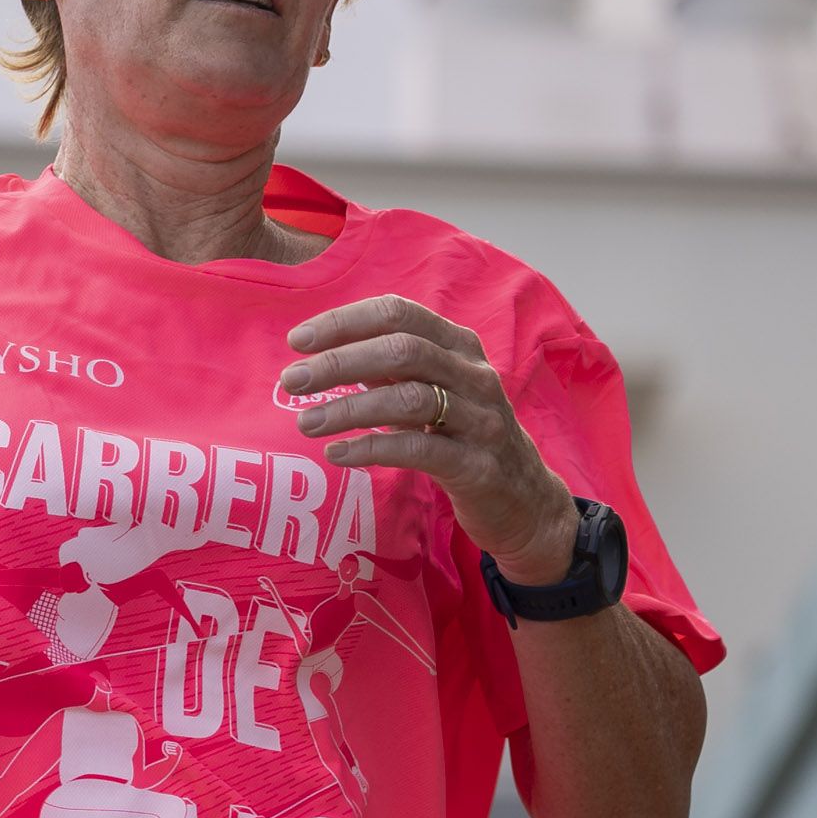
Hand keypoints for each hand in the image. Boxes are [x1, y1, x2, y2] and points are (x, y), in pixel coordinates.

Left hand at [278, 296, 581, 581]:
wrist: (525, 504)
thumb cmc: (467, 439)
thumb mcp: (434, 393)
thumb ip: (391, 370)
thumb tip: (331, 351)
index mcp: (460, 346)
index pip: (399, 313)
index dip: (346, 321)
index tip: (298, 340)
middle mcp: (475, 375)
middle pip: (402, 351)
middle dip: (340, 362)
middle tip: (291, 381)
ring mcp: (481, 420)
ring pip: (409, 399)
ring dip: (349, 408)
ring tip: (304, 422)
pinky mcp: (477, 466)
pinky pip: (419, 449)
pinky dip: (372, 447)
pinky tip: (338, 452)